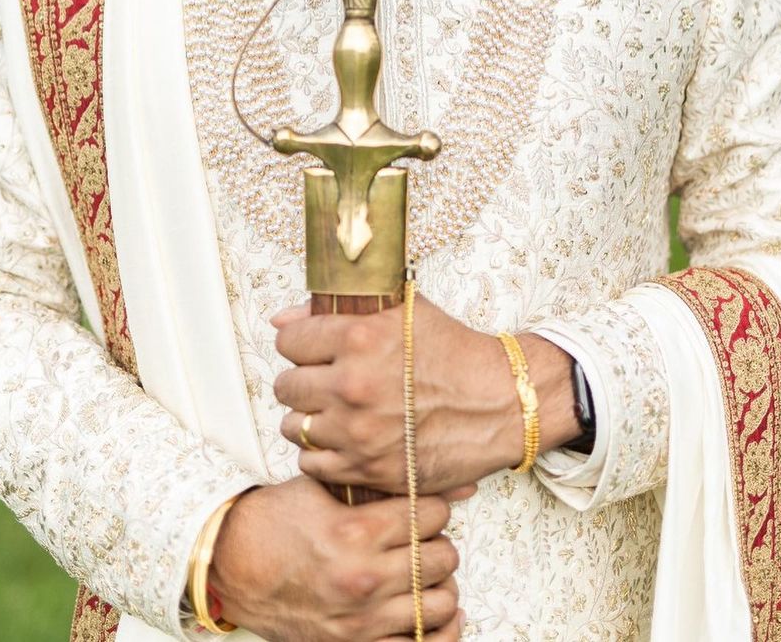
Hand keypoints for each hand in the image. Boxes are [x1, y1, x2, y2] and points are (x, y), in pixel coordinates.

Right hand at [209, 475, 469, 640]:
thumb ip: (375, 484)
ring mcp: (361, 620)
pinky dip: (435, 632)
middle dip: (438, 542)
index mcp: (357, 532)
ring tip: (423, 573)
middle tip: (423, 538)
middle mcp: (363, 578)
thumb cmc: (276, 522)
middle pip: (443, 558)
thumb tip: (436, 480)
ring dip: (438, 584)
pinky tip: (431, 613)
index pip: (433, 515)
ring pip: (441, 603)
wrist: (232, 565)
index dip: (433, 506)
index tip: (424, 508)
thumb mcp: (324, 488)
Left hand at [272, 297, 579, 493]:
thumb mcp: (403, 313)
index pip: (289, 340)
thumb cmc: (453, 352)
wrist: (500, 402)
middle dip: (304, 380)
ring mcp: (357, 432)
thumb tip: (281, 320)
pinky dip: (323, 453)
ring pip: (294, 427)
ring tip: (337, 411)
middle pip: (286, 385)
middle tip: (328, 381)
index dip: (302, 343)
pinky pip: (312, 464)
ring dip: (310, 418)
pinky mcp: (367, 469)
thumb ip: (338, 311)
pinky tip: (346, 438)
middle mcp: (352, 385)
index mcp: (359, 338)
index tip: (316, 350)